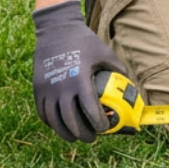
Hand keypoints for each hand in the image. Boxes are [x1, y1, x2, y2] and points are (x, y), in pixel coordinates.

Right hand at [32, 0, 125, 142]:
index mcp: (80, 79)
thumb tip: (130, 86)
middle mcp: (61, 87)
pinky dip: (52, 123)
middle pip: (70, 121)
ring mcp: (47, 89)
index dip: (98, 123)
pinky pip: (43, 113)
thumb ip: (118, 70)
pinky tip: (60, 126)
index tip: (105, 129)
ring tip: (75, 137)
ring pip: (54, 121)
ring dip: (65, 133)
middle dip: (82, 134)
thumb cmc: (84, 41)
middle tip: (92, 138)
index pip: (90, 109)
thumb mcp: (105, 53)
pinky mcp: (38, 89)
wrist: (56, 30)